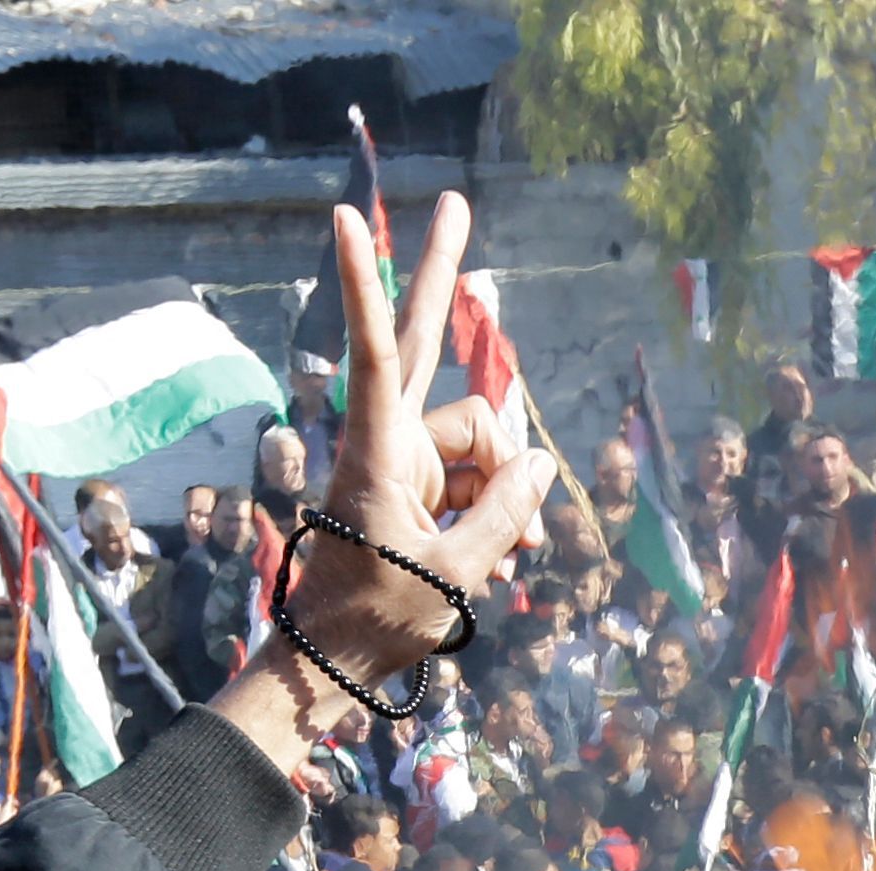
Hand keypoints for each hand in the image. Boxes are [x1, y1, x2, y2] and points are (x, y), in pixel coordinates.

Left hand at [215, 200, 556, 765]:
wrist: (337, 665)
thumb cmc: (378, 621)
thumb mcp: (453, 575)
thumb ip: (506, 515)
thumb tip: (538, 463)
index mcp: (379, 451)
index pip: (376, 350)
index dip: (367, 284)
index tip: (345, 216)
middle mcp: (392, 442)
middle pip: (423, 344)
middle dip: (440, 277)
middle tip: (454, 200)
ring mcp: (409, 464)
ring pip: (480, 445)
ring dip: (504, 493)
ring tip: (507, 559)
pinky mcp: (422, 491)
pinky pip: (479, 483)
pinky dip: (496, 516)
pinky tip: (500, 561)